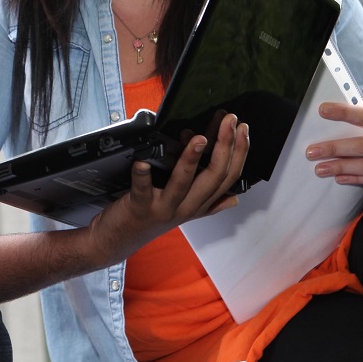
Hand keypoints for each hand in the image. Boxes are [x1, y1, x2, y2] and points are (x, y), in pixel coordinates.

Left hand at [86, 113, 248, 265]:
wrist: (120, 239)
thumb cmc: (151, 218)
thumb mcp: (185, 211)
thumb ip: (210, 203)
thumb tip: (235, 197)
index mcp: (200, 204)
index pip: (229, 177)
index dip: (239, 152)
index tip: (243, 128)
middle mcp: (187, 207)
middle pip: (214, 177)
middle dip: (224, 146)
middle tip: (228, 121)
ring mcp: (164, 208)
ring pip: (183, 183)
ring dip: (191, 159)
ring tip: (198, 138)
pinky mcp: (139, 207)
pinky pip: (142, 189)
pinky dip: (142, 174)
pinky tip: (143, 159)